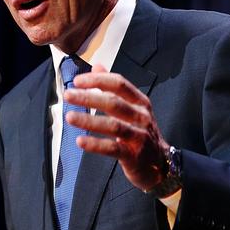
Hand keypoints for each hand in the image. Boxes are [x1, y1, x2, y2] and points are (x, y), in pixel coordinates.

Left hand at [64, 64, 169, 191]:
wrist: (161, 164)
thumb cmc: (141, 133)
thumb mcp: (132, 107)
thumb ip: (114, 87)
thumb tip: (97, 66)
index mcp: (140, 102)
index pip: (120, 84)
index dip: (98, 80)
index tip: (77, 81)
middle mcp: (142, 116)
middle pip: (114, 102)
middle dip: (90, 97)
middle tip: (68, 95)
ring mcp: (139, 136)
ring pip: (113, 125)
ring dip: (89, 120)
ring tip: (69, 117)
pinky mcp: (134, 155)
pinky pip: (113, 148)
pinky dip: (96, 144)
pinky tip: (80, 141)